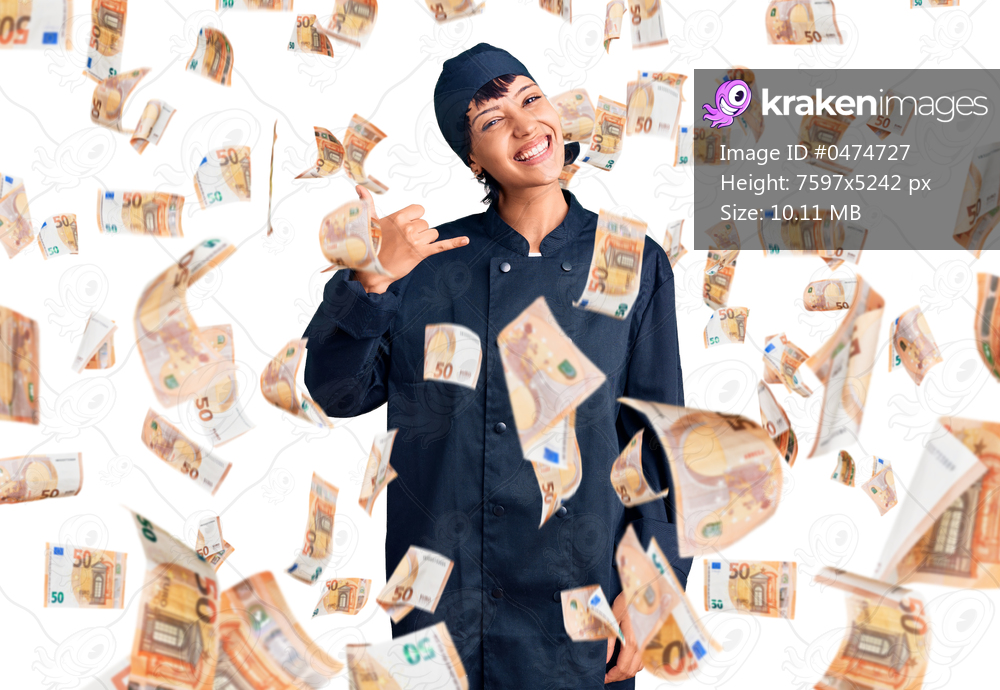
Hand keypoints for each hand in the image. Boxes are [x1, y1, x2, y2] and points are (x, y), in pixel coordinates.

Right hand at [353, 185, 468, 293]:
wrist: (372, 270)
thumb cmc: (370, 245)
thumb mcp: (369, 221)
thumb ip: (367, 202)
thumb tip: (359, 186)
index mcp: (398, 217)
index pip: (419, 210)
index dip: (415, 218)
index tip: (406, 226)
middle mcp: (408, 228)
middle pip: (426, 224)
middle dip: (419, 232)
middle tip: (403, 242)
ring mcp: (416, 241)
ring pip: (433, 234)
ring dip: (425, 241)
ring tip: (409, 249)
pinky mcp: (422, 254)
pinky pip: (442, 246)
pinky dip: (455, 243)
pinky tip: (466, 240)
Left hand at [605, 591, 643, 683]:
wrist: (643, 589)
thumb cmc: (626, 601)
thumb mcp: (613, 618)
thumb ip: (609, 640)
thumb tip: (605, 659)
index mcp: (631, 640)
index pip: (623, 666)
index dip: (613, 675)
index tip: (603, 677)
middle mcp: (641, 643)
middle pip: (630, 669)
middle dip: (618, 676)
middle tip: (606, 676)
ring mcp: (646, 642)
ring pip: (638, 666)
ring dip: (626, 672)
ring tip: (613, 671)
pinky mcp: (647, 639)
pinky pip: (642, 658)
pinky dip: (634, 664)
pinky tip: (624, 661)